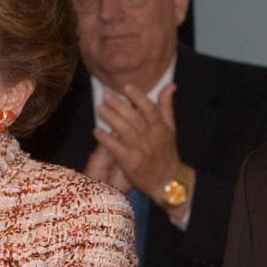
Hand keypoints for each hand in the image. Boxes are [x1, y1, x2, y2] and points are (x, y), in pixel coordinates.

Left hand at [92, 84, 191, 207]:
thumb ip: (166, 107)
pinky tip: (97, 131)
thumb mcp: (170, 129)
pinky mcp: (131, 162)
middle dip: (119, 105)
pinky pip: (117, 148)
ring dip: (111, 119)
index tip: (126, 86)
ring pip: (125, 131)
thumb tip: (170, 85)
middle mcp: (151, 137)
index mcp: (160, 128)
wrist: (167, 181)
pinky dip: (106, 139)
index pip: (150, 109)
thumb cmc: (166, 153)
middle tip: (106, 95)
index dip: (138, 97)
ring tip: (100, 108)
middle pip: (134, 118)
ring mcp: (140, 150)